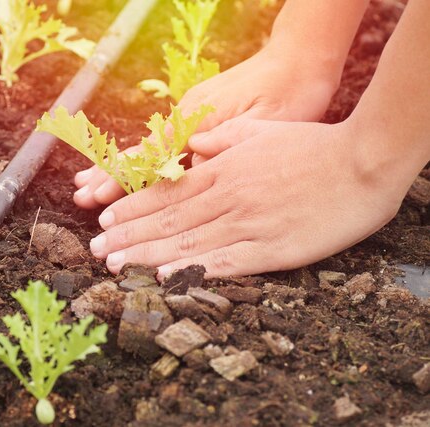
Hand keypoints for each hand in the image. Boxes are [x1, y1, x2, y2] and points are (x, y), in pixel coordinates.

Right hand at [74, 44, 339, 207]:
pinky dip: (142, 158)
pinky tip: (130, 168)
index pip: (151, 154)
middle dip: (110, 174)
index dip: (124, 178)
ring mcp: (191, 114)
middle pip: (142, 150)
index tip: (99, 196)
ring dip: (119, 167)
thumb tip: (192, 169)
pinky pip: (164, 141)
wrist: (301, 56)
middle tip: (81, 194)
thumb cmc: (291, 91)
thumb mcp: (265, 124)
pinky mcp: (199, 115)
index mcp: (198, 119)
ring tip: (88, 181)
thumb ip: (225, 147)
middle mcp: (187, 115)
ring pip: (149, 146)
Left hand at [88, 118, 413, 278]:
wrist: (362, 163)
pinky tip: (163, 276)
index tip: (106, 218)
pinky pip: (224, 263)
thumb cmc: (311, 145)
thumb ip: (223, 140)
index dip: (132, 206)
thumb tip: (194, 145)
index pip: (166, 191)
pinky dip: (190, 270)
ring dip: (145, 255)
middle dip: (127, 234)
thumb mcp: (261, 131)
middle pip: (167, 220)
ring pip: (186, 242)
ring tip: (114, 264)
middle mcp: (227, 198)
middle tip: (96, 248)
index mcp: (223, 170)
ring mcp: (248, 225)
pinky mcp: (272, 251)